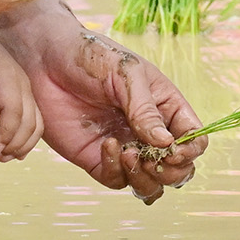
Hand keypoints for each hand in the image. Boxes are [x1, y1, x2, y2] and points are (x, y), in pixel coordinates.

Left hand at [0, 28, 41, 161]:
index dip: (6, 135)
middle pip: (29, 122)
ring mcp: (26, 91)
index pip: (14, 114)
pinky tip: (14, 151)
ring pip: (36, 124)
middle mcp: (23, 86)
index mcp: (8, 80)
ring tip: (2, 157)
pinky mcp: (23, 96)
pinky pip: (34, 120)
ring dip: (23, 144)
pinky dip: (28, 138)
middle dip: (14, 144)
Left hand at [6, 0, 203, 200]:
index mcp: (166, 107)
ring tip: (129, 154)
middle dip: (170, 171)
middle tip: (150, 158)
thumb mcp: (126, 74)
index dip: (190, 150)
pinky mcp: (97, 159)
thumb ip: (146, 109)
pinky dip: (117, 170)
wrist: (45, 60)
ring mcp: (125, 147)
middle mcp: (149, 132)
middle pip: (178, 169)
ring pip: (150, 184)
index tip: (173, 148)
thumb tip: (166, 144)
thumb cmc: (91, 56)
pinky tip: (107, 145)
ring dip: (145, 178)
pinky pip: (117, 180)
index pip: (194, 138)